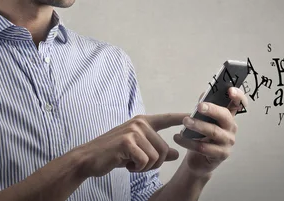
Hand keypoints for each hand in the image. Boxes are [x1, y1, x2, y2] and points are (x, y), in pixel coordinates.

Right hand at [74, 113, 188, 177]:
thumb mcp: (138, 150)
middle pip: (164, 149)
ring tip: (130, 163)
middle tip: (137, 164)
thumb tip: (176, 154)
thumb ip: (156, 150)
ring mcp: (133, 131)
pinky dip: (137, 168)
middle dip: (154, 164)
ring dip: (144, 167)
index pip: (167, 118)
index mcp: (143, 122)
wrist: (89, 158)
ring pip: (156, 157)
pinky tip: (126, 164)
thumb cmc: (114, 154)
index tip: (193, 114)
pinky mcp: (127, 142)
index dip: (181, 117)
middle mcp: (140, 123)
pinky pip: (145, 161)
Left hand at [173, 87, 248, 176]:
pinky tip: (178, 138)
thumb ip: (204, 107)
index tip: (230, 90)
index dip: (238, 96)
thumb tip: (203, 94)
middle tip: (199, 106)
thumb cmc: (201, 136)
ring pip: (214, 132)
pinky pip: (205, 148)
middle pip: (225, 116)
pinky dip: (189, 142)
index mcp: (228, 116)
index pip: (239, 104)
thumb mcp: (202, 120)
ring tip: (185, 122)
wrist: (198, 160)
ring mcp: (228, 142)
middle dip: (212, 110)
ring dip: (198, 126)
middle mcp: (231, 128)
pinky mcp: (221, 155)